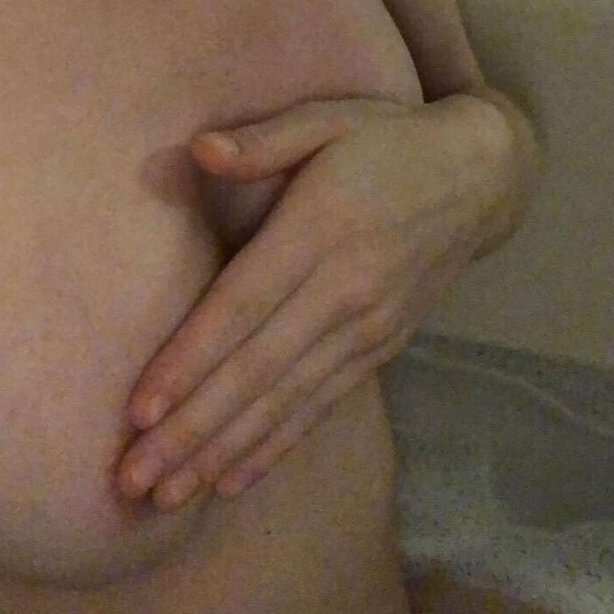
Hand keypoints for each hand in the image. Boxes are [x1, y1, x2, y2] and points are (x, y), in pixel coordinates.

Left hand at [115, 94, 491, 508]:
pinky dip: (274, 447)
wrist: (481, 176)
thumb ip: (265, 138)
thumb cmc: (387, 139)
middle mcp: (345, 291)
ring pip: (285, 402)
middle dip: (190, 432)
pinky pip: (320, 406)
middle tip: (132, 480)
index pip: (242, 307)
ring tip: (166, 497)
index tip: (139, 410)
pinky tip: (231, 482)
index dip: (190, 362)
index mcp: (321, 231)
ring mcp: (368, 328)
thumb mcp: (329, 117)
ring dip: (222, 454)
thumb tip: (200, 148)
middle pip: (256, 373)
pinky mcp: (382, 350)